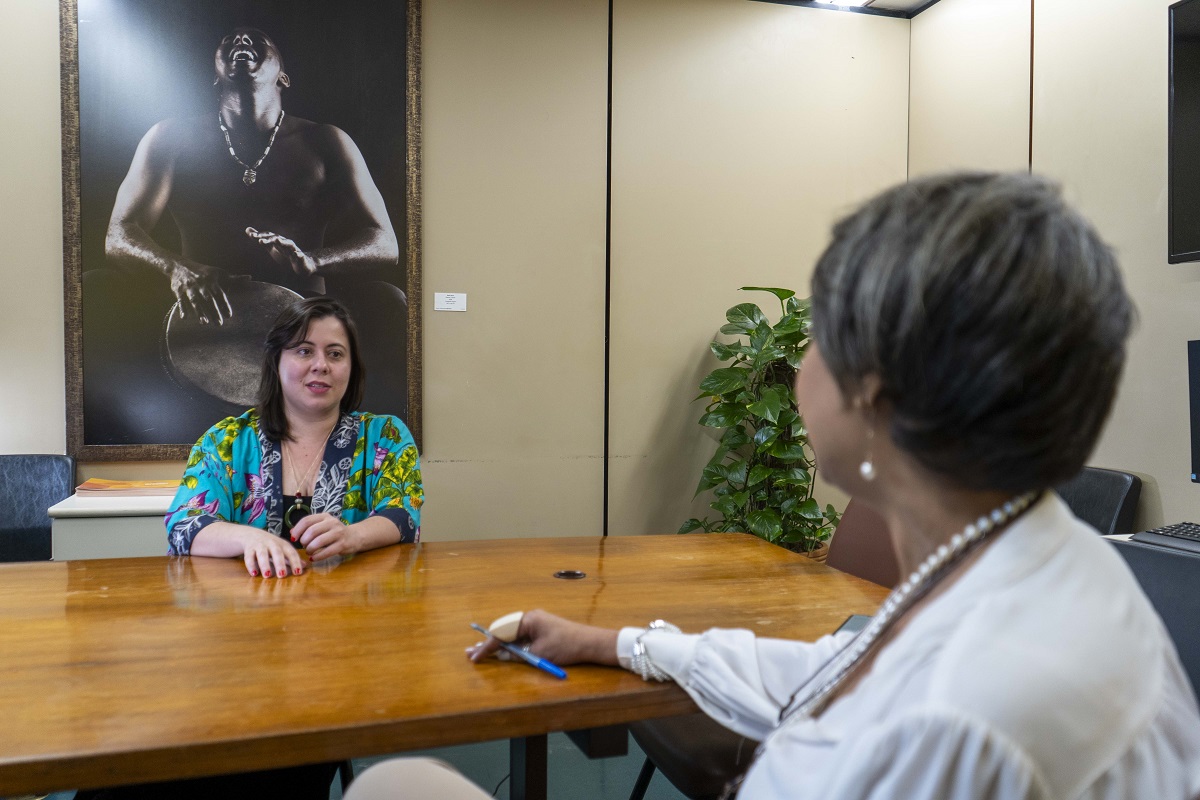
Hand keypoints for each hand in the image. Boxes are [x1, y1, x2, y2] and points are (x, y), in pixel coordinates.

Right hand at [169, 262, 232, 324]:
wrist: (180, 266)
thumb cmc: (204, 272)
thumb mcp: (219, 273)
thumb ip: (234, 279)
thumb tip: (250, 278)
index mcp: (211, 280)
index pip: (219, 293)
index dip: (224, 304)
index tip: (229, 315)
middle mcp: (200, 284)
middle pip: (208, 299)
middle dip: (214, 311)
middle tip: (220, 324)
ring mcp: (189, 287)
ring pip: (194, 300)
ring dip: (199, 312)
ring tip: (204, 323)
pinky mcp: (178, 290)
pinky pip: (180, 300)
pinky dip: (182, 308)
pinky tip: (184, 318)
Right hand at [240, 528, 306, 578]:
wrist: (251, 534)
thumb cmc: (270, 545)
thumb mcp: (282, 549)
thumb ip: (292, 558)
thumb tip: (306, 565)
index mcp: (283, 544)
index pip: (291, 552)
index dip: (295, 562)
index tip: (298, 573)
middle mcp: (272, 543)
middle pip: (277, 552)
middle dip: (280, 564)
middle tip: (282, 575)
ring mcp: (260, 545)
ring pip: (262, 554)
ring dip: (265, 565)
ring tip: (267, 575)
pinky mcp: (249, 548)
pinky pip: (249, 556)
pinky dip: (251, 565)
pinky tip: (254, 573)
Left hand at [245, 227, 317, 276]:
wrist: (302, 263)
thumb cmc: (285, 254)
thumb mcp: (271, 247)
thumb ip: (261, 239)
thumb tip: (247, 229)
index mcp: (278, 241)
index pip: (268, 236)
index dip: (260, 235)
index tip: (251, 235)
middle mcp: (285, 243)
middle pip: (277, 238)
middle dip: (269, 239)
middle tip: (260, 240)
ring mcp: (294, 250)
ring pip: (289, 244)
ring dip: (283, 242)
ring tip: (277, 240)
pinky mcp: (301, 258)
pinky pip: (300, 256)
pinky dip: (298, 254)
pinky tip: (297, 254)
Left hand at [293, 513, 359, 561]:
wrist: (355, 536)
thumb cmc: (334, 532)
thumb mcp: (322, 526)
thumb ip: (308, 528)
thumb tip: (292, 532)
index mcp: (324, 516)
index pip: (307, 520)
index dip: (297, 530)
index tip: (293, 539)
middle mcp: (332, 522)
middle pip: (312, 531)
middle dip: (304, 541)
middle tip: (303, 546)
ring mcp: (338, 533)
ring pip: (319, 541)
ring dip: (310, 549)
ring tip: (309, 552)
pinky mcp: (342, 544)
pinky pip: (327, 551)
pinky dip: (317, 556)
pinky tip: (314, 558)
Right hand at [467, 609, 619, 666]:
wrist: (590, 643)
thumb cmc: (565, 647)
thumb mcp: (539, 654)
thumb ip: (517, 655)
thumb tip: (500, 657)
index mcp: (529, 619)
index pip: (502, 633)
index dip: (488, 647)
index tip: (475, 656)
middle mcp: (531, 618)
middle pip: (504, 631)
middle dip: (488, 643)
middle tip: (471, 653)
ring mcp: (536, 623)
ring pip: (511, 634)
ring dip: (498, 644)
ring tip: (480, 652)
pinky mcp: (542, 629)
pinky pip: (520, 636)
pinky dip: (510, 644)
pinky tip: (501, 650)